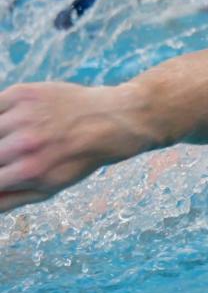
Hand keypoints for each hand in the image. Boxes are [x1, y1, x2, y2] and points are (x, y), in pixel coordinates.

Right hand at [0, 82, 140, 212]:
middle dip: (1, 156)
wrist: (111, 120)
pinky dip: (0, 115)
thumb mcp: (49, 187)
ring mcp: (24, 116)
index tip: (4, 171)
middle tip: (12, 154)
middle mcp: (25, 143)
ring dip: (1, 136)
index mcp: (30, 171)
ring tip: (18, 139)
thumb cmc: (77, 158)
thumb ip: (9, 198)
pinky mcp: (24, 94)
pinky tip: (11, 121)